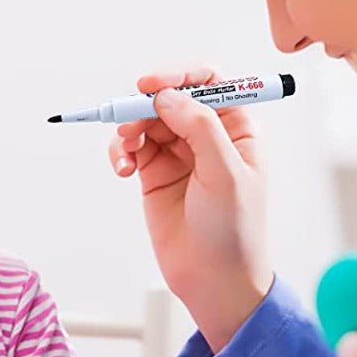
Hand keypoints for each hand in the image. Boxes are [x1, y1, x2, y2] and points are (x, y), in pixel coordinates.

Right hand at [107, 67, 271, 349]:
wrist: (214, 282)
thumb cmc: (234, 232)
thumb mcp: (226, 175)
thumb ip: (200, 128)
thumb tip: (168, 96)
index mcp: (236, 127)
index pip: (209, 80)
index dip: (180, 74)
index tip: (152, 83)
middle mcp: (207, 134)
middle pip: (170, 96)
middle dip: (146, 104)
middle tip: (129, 121)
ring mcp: (179, 152)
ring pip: (146, 119)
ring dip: (129, 127)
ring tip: (125, 151)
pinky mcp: (154, 172)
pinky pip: (131, 146)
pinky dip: (120, 150)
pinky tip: (122, 168)